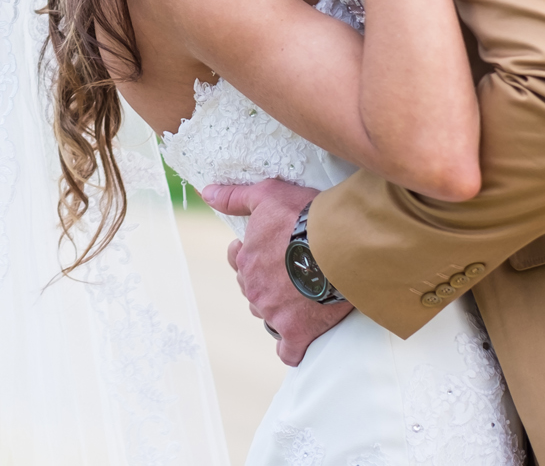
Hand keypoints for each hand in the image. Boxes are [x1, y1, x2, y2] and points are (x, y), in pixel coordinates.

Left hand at [203, 179, 351, 366]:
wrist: (339, 244)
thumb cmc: (304, 217)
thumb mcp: (266, 195)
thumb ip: (234, 197)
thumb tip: (205, 194)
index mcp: (245, 260)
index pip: (238, 262)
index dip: (253, 256)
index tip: (272, 250)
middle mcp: (254, 289)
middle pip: (254, 290)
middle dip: (267, 283)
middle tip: (292, 271)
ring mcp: (274, 313)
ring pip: (269, 316)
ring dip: (280, 310)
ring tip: (303, 298)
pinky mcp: (297, 332)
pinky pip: (289, 351)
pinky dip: (292, 348)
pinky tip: (299, 341)